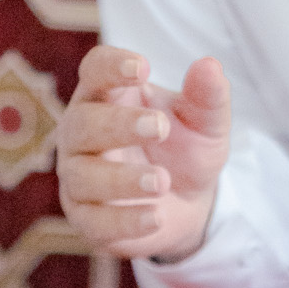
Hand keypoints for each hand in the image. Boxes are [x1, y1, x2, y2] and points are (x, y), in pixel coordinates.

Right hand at [58, 45, 231, 260]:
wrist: (188, 203)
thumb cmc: (184, 149)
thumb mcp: (205, 123)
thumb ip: (208, 96)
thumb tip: (210, 66)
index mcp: (107, 96)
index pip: (94, 70)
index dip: (111, 66)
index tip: (143, 68)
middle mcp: (82, 133)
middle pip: (82, 123)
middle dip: (118, 124)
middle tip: (160, 127)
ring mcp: (79, 177)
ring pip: (82, 175)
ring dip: (121, 178)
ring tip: (162, 181)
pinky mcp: (86, 218)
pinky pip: (94, 221)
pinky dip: (125, 220)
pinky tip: (156, 217)